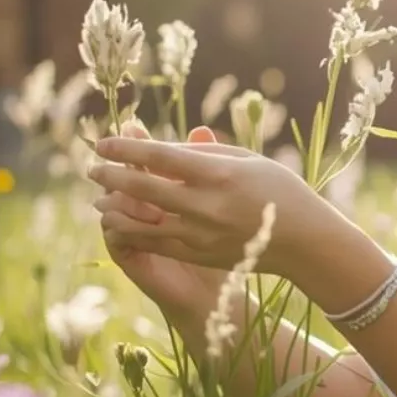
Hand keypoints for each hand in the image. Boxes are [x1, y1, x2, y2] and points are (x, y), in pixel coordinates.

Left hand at [87, 127, 351, 287]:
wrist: (305, 242)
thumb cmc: (280, 190)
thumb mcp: (248, 160)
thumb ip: (204, 151)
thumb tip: (164, 147)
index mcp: (220, 174)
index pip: (160, 157)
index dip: (126, 148)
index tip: (103, 142)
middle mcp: (208, 205)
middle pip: (144, 188)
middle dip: (112, 176)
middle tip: (91, 167)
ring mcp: (203, 234)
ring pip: (143, 221)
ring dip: (116, 208)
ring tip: (99, 198)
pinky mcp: (202, 255)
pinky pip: (156, 243)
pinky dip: (133, 232)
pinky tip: (119, 223)